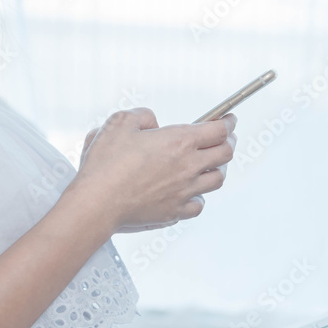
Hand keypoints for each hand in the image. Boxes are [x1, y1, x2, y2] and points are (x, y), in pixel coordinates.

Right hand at [71, 108, 237, 231]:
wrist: (98, 202)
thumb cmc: (106, 165)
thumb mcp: (120, 123)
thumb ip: (142, 116)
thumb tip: (152, 122)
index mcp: (179, 141)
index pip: (219, 130)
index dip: (228, 123)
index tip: (228, 120)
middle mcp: (188, 166)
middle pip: (225, 154)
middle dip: (229, 142)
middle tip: (226, 138)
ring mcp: (184, 191)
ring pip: (217, 180)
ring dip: (218, 169)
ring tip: (213, 164)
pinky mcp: (175, 211)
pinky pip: (198, 205)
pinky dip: (200, 197)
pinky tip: (194, 193)